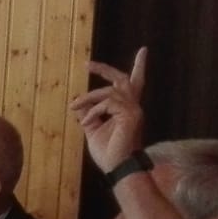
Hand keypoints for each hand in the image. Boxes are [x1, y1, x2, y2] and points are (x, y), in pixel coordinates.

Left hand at [71, 47, 147, 173]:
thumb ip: (88, 115)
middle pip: (121, 80)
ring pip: (108, 92)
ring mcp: (134, 110)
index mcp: (126, 109)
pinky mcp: (131, 115)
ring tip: (74, 107)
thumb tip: (79, 104)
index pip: (133, 84)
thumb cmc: (108, 152)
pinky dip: (94, 111)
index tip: (143, 50)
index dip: (139, 67)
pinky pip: (108, 104)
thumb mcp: (93, 131)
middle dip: (104, 69)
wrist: (118, 168)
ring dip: (87, 98)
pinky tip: (86, 121)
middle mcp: (133, 106)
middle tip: (86, 64)